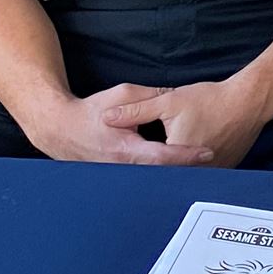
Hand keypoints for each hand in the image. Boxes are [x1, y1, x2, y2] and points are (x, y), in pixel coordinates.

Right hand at [28, 83, 216, 165]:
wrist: (61, 129)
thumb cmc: (91, 111)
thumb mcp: (123, 94)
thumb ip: (152, 96)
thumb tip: (175, 95)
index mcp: (126, 150)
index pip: (164, 156)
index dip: (188, 155)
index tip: (208, 152)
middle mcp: (124, 169)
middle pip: (162, 174)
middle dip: (186, 169)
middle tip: (212, 161)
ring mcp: (119, 178)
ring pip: (153, 179)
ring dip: (174, 174)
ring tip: (200, 167)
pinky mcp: (117, 179)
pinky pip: (142, 179)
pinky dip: (159, 174)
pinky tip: (175, 170)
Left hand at [99, 75, 272, 167]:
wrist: (249, 101)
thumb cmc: (211, 101)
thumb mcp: (169, 101)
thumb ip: (136, 110)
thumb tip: (107, 117)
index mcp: (174, 158)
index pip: (144, 166)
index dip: (129, 162)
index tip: (118, 161)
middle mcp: (192, 173)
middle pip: (163, 174)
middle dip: (150, 167)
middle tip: (139, 160)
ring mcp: (210, 175)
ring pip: (182, 176)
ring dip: (171, 170)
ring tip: (164, 158)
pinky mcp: (221, 171)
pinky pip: (201, 174)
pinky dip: (192, 166)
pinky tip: (190, 153)